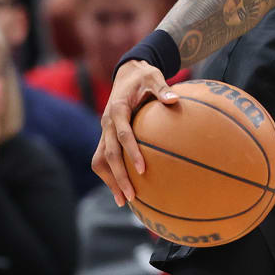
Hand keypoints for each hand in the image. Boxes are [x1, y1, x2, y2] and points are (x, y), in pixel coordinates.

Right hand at [94, 60, 179, 205]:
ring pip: (100, 160)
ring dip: (109, 180)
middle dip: (118, 176)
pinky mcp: (106, 136)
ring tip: (123, 201)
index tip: (143, 169)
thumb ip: (163, 89)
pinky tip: (122, 190)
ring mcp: (104, 131)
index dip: (131, 152)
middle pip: (108, 154)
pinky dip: (110, 175)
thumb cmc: (144, 76)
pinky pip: (103, 158)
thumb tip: (175, 100)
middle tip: (131, 196)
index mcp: (117, 109)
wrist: (127, 72)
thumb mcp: (154, 77)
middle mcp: (107, 123)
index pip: (123, 135)